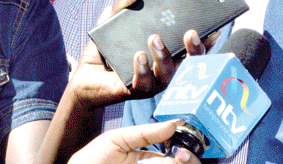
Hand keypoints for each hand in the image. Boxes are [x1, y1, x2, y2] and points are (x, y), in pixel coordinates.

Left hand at [69, 120, 200, 163]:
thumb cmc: (92, 160)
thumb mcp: (118, 140)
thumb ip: (146, 133)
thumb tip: (175, 123)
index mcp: (148, 160)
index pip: (175, 154)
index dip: (186, 146)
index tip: (189, 137)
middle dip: (190, 159)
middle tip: (183, 154)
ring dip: (186, 163)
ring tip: (179, 158)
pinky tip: (174, 162)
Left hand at [106, 0, 219, 95]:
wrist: (84, 77)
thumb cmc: (106, 52)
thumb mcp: (113, 25)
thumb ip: (122, 8)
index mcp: (166, 54)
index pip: (191, 49)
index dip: (205, 41)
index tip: (215, 29)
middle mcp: (164, 70)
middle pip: (188, 63)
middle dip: (194, 49)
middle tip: (190, 32)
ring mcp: (152, 83)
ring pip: (167, 73)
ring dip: (164, 56)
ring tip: (155, 38)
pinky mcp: (135, 91)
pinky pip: (143, 83)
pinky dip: (142, 69)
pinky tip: (139, 56)